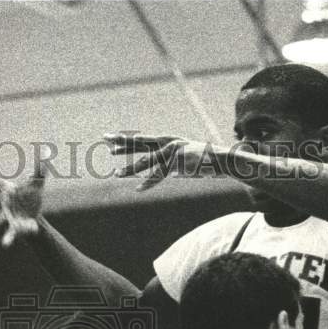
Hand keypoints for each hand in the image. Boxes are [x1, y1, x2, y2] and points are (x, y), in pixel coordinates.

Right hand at [0, 163, 43, 247]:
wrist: (33, 217)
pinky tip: (4, 244)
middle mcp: (3, 202)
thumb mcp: (37, 183)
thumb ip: (40, 170)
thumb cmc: (31, 198)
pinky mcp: (13, 228)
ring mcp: (6, 215)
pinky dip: (8, 237)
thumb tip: (47, 153)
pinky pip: (10, 233)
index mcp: (6, 190)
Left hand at [105, 133, 227, 191]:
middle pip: (141, 143)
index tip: (109, 140)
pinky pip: (161, 174)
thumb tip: (164, 170)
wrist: (222, 161)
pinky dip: (150, 182)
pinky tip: (139, 189)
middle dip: (123, 142)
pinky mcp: (179, 161)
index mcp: (168, 141)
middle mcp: (168, 143)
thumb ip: (170, 163)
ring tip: (116, 173)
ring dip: (131, 168)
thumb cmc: (202, 162)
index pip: (142, 141)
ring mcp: (173, 151)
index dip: (126, 140)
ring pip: (148, 161)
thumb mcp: (183, 161)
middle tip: (105, 139)